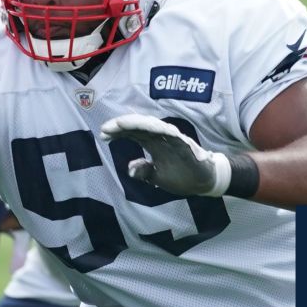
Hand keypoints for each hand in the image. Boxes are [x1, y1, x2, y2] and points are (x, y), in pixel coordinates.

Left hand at [99, 114, 231, 196]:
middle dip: (122, 126)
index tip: (103, 135)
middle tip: (106, 129)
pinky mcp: (185, 144)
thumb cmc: (181, 176)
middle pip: (139, 126)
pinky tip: (149, 127)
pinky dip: (161, 129)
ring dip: (137, 124)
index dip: (118, 132)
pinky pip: (172, 134)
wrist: (204, 182)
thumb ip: (144, 171)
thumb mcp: (158, 177)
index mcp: (153, 144)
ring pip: (153, 126)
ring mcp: (173, 139)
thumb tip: (130, 168)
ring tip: (122, 124)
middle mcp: (161, 138)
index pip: (133, 133)